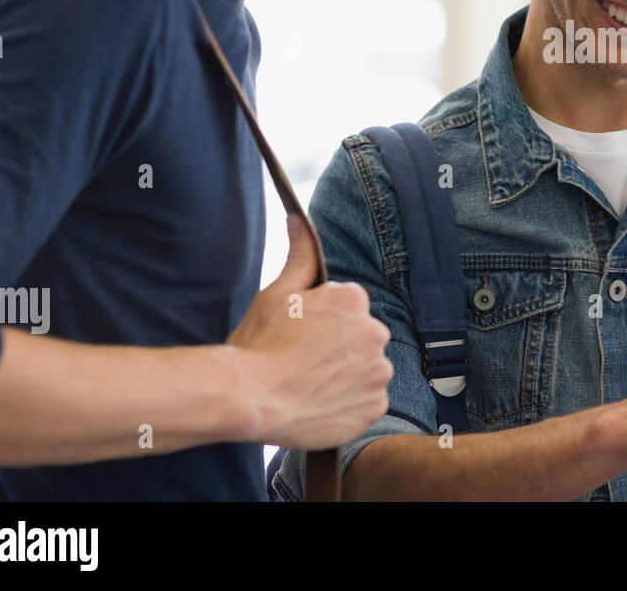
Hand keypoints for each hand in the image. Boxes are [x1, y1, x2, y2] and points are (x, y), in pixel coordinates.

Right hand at [226, 214, 392, 448]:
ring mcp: (377, 372)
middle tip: (303, 361)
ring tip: (311, 384)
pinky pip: (368, 401)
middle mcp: (375, 332)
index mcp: (355, 300)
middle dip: (339, 347)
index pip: (348, 307)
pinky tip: (321, 402)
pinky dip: (350, 404)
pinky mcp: (374, 407)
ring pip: (367, 369)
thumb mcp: (277, 293)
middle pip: (360, 337)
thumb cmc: (259, 343)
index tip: (300, 335)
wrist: (249, 398)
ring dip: (347, 376)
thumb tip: (299, 219)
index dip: (322, 322)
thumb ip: (299, 256)